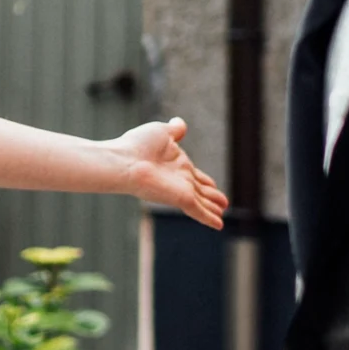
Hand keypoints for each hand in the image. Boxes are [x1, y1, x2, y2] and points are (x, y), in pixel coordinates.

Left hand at [111, 119, 228, 228]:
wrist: (125, 161)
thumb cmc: (137, 145)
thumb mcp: (162, 132)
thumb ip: (175, 131)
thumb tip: (180, 123)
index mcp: (177, 164)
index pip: (195, 175)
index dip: (206, 180)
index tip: (214, 185)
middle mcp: (179, 179)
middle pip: (200, 191)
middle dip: (212, 197)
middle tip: (223, 204)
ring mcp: (180, 190)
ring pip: (202, 202)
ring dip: (212, 209)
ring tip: (222, 214)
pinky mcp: (181, 199)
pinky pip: (199, 211)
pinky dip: (210, 219)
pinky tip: (219, 226)